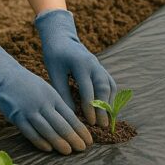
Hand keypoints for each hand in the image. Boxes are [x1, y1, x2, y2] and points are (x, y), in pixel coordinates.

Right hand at [0, 42, 91, 153]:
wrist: (6, 76)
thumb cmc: (30, 86)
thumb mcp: (47, 91)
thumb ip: (57, 106)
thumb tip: (71, 123)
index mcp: (53, 97)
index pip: (70, 116)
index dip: (80, 129)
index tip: (89, 140)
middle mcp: (43, 104)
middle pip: (61, 124)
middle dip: (73, 138)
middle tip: (83, 149)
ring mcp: (30, 110)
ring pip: (47, 130)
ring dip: (59, 142)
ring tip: (68, 151)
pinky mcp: (17, 116)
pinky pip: (30, 132)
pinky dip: (40, 141)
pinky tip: (48, 148)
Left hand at [34, 8, 116, 127]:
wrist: (62, 39)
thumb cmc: (55, 57)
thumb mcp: (54, 74)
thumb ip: (62, 93)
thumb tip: (71, 114)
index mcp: (80, 64)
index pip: (88, 89)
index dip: (90, 107)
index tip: (90, 122)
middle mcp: (94, 64)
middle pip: (103, 87)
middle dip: (104, 108)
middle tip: (103, 125)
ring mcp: (99, 65)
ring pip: (110, 85)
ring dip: (110, 103)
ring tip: (108, 121)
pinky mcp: (101, 68)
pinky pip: (110, 83)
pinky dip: (110, 97)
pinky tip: (107, 109)